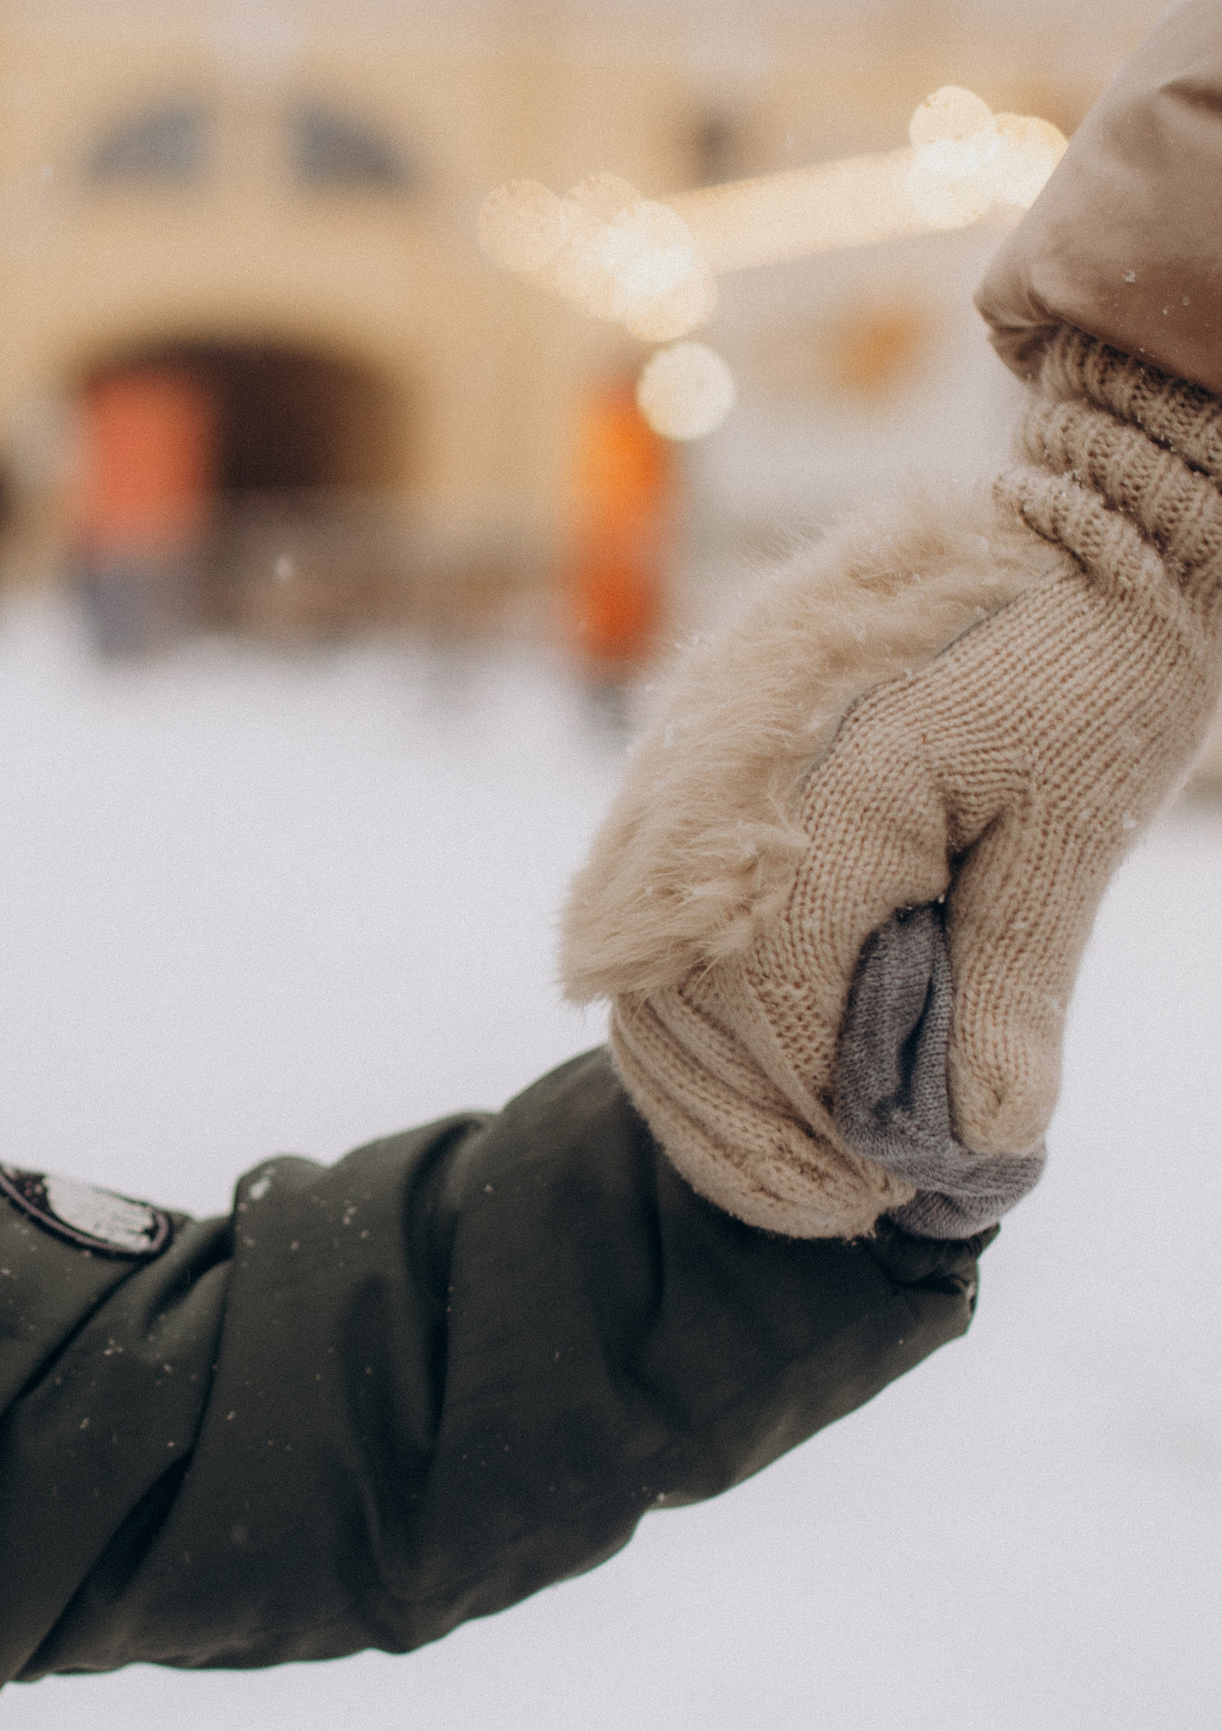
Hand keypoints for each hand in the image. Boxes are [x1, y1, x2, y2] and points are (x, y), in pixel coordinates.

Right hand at [561, 337, 1221, 1233]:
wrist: (1065, 527)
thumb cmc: (1092, 665)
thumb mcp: (1081, 823)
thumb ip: (1019, 979)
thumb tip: (981, 1137)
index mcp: (822, 792)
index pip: (777, 1019)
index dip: (827, 1130)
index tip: (896, 1193)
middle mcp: (717, 788)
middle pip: (680, 1022)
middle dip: (755, 1136)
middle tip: (852, 1202)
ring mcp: (681, 778)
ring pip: (641, 992)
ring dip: (709, 1099)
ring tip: (806, 1163)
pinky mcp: (680, 778)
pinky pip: (638, 934)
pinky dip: (688, 1024)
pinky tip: (759, 1075)